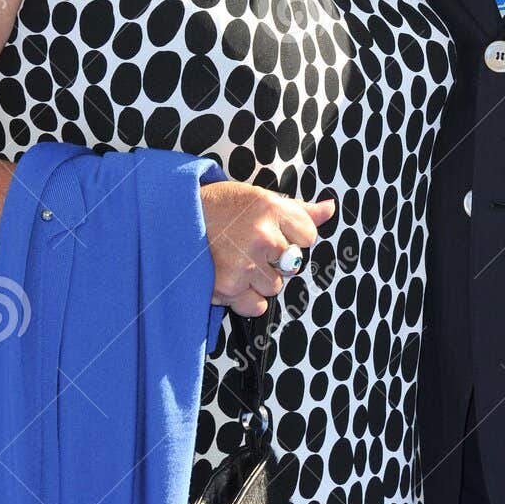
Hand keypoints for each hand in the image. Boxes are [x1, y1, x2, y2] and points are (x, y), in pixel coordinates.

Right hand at [200, 178, 334, 316]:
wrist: (174, 219)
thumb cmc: (219, 207)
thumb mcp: (259, 198)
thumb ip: (299, 209)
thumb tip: (330, 209)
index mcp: (271, 208)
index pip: (308, 236)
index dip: (291, 236)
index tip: (272, 232)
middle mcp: (262, 236)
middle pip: (293, 264)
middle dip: (276, 260)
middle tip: (250, 247)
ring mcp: (246, 264)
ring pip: (275, 286)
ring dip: (260, 280)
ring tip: (238, 260)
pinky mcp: (229, 287)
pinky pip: (257, 306)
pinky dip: (246, 299)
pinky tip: (233, 278)